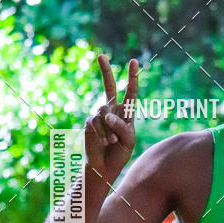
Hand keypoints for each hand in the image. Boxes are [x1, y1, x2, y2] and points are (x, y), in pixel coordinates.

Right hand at [84, 55, 137, 182]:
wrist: (104, 167)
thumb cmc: (119, 154)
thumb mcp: (129, 141)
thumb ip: (122, 126)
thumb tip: (107, 115)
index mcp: (125, 113)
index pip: (130, 92)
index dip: (132, 77)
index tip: (134, 61)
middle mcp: (112, 111)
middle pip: (109, 87)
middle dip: (105, 70)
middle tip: (101, 55)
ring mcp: (99, 115)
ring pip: (104, 112)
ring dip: (110, 129)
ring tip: (112, 142)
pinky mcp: (89, 122)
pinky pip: (97, 122)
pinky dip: (103, 133)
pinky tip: (104, 142)